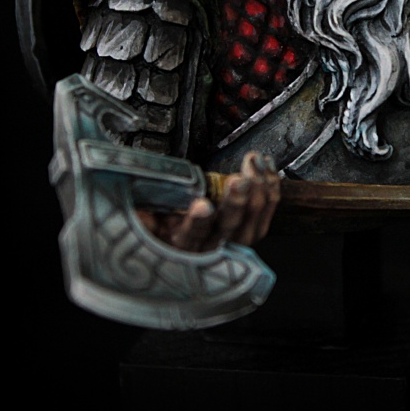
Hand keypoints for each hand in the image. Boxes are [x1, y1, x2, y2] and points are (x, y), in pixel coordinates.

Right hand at [137, 152, 279, 251]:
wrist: (186, 233)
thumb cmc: (164, 222)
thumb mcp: (147, 222)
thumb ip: (143, 218)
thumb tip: (140, 213)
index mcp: (183, 245)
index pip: (192, 237)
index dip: (198, 222)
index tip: (202, 205)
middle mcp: (213, 248)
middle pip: (228, 229)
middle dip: (235, 202)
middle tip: (238, 179)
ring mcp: (236, 240)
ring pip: (253, 220)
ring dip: (256, 188)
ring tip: (252, 162)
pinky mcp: (254, 229)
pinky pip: (268, 209)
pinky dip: (270, 185)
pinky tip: (266, 165)